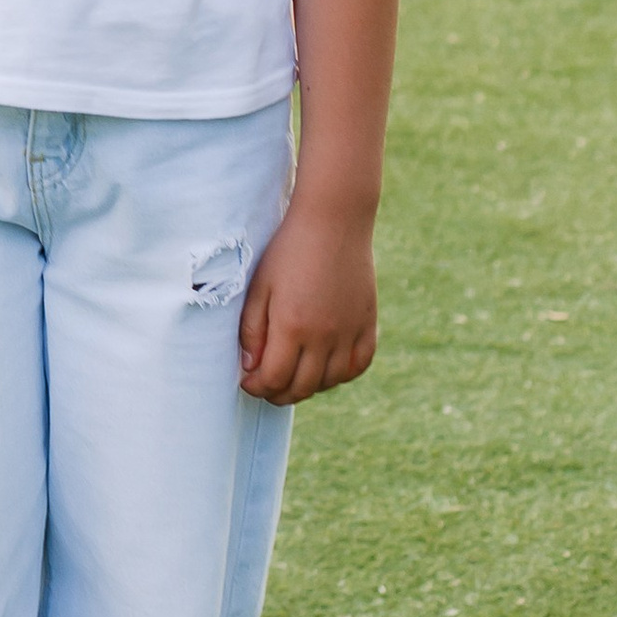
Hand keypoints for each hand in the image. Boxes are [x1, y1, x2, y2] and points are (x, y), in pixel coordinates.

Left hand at [237, 195, 375, 403]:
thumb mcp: (260, 286)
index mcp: (292, 326)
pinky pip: (359, 365)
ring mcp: (350, 332)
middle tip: (266, 387)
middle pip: (302, 387)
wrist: (334, 222)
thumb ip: (252, 329)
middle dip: (278, 394)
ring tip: (292, 378)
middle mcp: (324, 336)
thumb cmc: (288, 251)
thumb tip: (251, 367)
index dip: (257, 387)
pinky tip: (326, 369)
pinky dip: (342, 374)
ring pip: (330, 381)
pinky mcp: (368, 324)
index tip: (248, 382)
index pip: (274, 378)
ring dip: (309, 387)